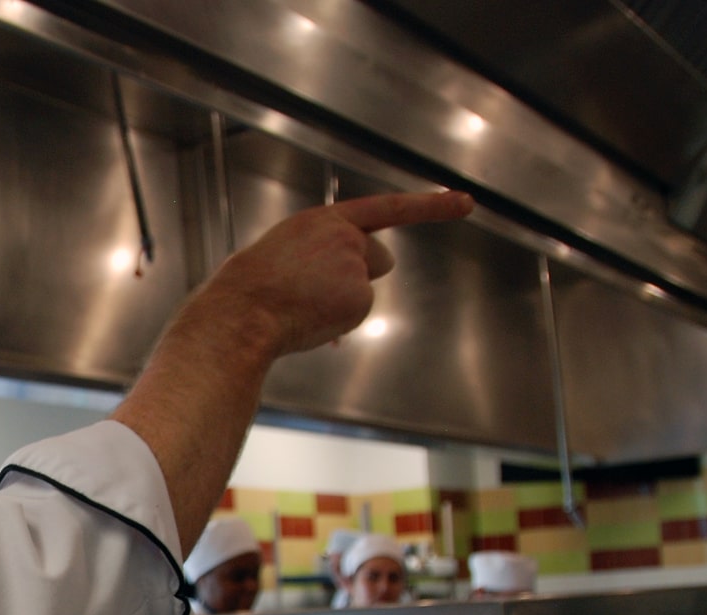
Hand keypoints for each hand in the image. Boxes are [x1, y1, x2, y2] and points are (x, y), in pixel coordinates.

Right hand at [198, 191, 474, 357]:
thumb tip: (344, 312)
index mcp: (323, 220)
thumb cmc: (253, 290)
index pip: (387, 208)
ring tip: (301, 304)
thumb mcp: (284, 255)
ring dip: (344, 299)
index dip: (431, 205)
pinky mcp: (358, 295)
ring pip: (366, 287)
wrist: (241, 312)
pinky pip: (358, 311)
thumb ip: (319, 260)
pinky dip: (338, 319)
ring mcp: (353, 264)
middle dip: (360, 274)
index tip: (465, 202)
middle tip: (312, 289)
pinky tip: (308, 318)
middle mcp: (345, 236)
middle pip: (380, 257)